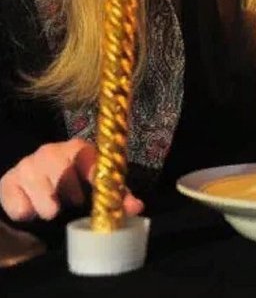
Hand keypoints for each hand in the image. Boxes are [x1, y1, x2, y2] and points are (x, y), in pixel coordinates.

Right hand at [0, 139, 143, 221]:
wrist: (39, 189)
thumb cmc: (77, 186)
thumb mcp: (99, 188)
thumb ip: (118, 197)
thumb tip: (137, 208)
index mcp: (79, 149)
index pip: (88, 159)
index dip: (93, 175)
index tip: (94, 190)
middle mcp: (51, 151)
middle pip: (61, 172)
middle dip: (70, 193)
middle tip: (74, 202)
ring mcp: (27, 164)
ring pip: (39, 188)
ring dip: (49, 206)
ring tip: (54, 209)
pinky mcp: (7, 181)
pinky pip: (18, 204)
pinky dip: (26, 213)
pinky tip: (33, 210)